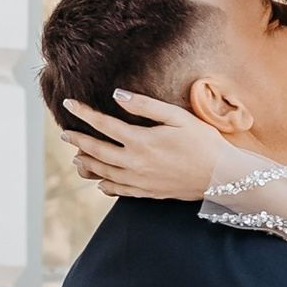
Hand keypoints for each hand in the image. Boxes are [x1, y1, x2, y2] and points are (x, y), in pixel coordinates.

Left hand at [64, 93, 240, 202]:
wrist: (221, 176)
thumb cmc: (203, 142)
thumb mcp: (177, 117)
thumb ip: (145, 106)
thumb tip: (116, 95)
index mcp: (140, 141)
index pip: (103, 124)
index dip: (83, 113)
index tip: (68, 104)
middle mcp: (134, 163)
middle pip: (96, 151)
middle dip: (78, 141)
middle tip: (65, 134)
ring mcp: (139, 181)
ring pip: (103, 173)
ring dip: (87, 163)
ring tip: (76, 157)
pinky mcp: (147, 192)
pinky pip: (118, 191)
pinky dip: (105, 185)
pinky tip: (101, 181)